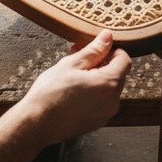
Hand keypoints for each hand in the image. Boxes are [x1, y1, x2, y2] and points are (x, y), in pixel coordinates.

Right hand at [14, 30, 130, 147]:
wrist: (36, 124)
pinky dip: (92, 93)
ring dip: (96, 77)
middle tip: (79, 56)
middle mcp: (113, 101)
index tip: (96, 48)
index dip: (112, 50)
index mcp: (109, 84)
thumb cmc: (51, 93)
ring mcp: (105, 114)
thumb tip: (108, 36)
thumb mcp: (72, 64)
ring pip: (108, 89)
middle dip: (101, 63)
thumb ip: (94, 50)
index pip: (124, 60)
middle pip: (117, 74)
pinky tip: (73, 90)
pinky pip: (101, 102)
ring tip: (73, 73)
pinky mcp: (96, 122)